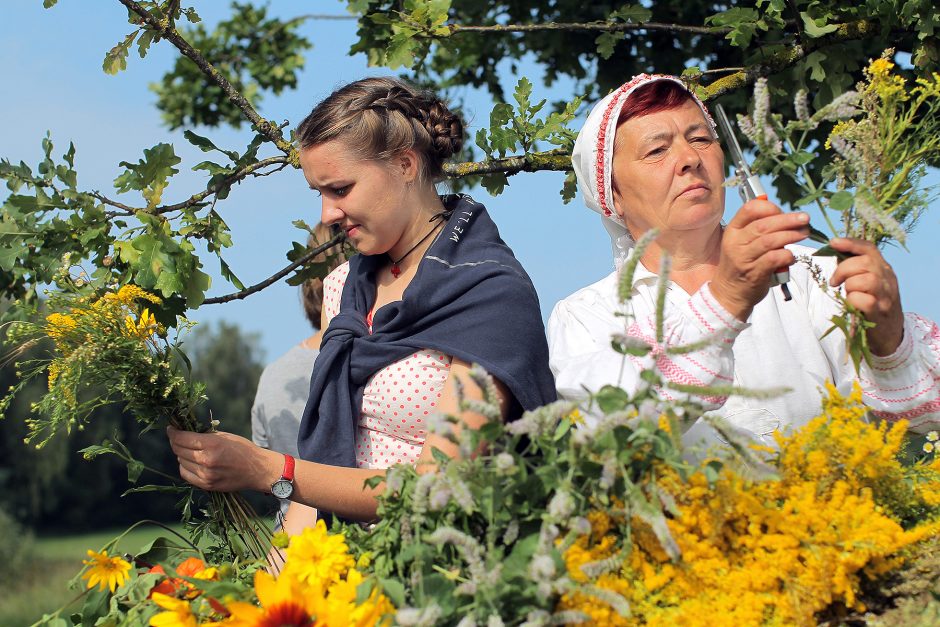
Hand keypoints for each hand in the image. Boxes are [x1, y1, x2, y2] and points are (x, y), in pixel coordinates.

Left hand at [167, 426, 279, 492]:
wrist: (257, 470)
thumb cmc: (243, 449)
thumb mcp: (225, 436)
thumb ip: (204, 435)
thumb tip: (185, 433)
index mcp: (211, 444)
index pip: (181, 438)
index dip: (173, 432)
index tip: (171, 429)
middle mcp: (206, 460)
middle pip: (178, 450)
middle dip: (176, 442)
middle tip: (178, 438)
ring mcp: (205, 475)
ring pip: (181, 462)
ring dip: (182, 454)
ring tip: (189, 450)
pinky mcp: (206, 485)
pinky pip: (186, 474)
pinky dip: (185, 467)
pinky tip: (192, 462)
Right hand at [711, 199, 809, 320]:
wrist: (730, 292)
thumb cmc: (741, 264)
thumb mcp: (741, 242)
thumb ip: (757, 228)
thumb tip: (784, 215)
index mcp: (733, 231)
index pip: (749, 209)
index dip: (769, 207)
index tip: (783, 211)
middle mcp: (736, 243)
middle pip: (763, 225)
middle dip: (787, 220)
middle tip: (804, 219)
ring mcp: (744, 259)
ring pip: (770, 241)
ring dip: (791, 235)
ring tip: (804, 233)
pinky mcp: (754, 273)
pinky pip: (774, 259)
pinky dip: (787, 255)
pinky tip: (791, 256)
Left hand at [828, 237, 903, 355]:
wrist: (890, 332)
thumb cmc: (874, 304)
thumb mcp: (869, 283)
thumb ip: (856, 268)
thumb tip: (835, 252)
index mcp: (884, 269)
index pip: (870, 249)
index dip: (851, 243)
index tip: (833, 242)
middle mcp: (888, 280)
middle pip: (866, 263)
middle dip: (844, 269)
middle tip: (835, 281)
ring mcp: (886, 296)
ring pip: (867, 280)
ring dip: (850, 285)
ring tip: (847, 293)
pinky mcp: (879, 312)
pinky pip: (864, 300)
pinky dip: (853, 300)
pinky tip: (852, 305)